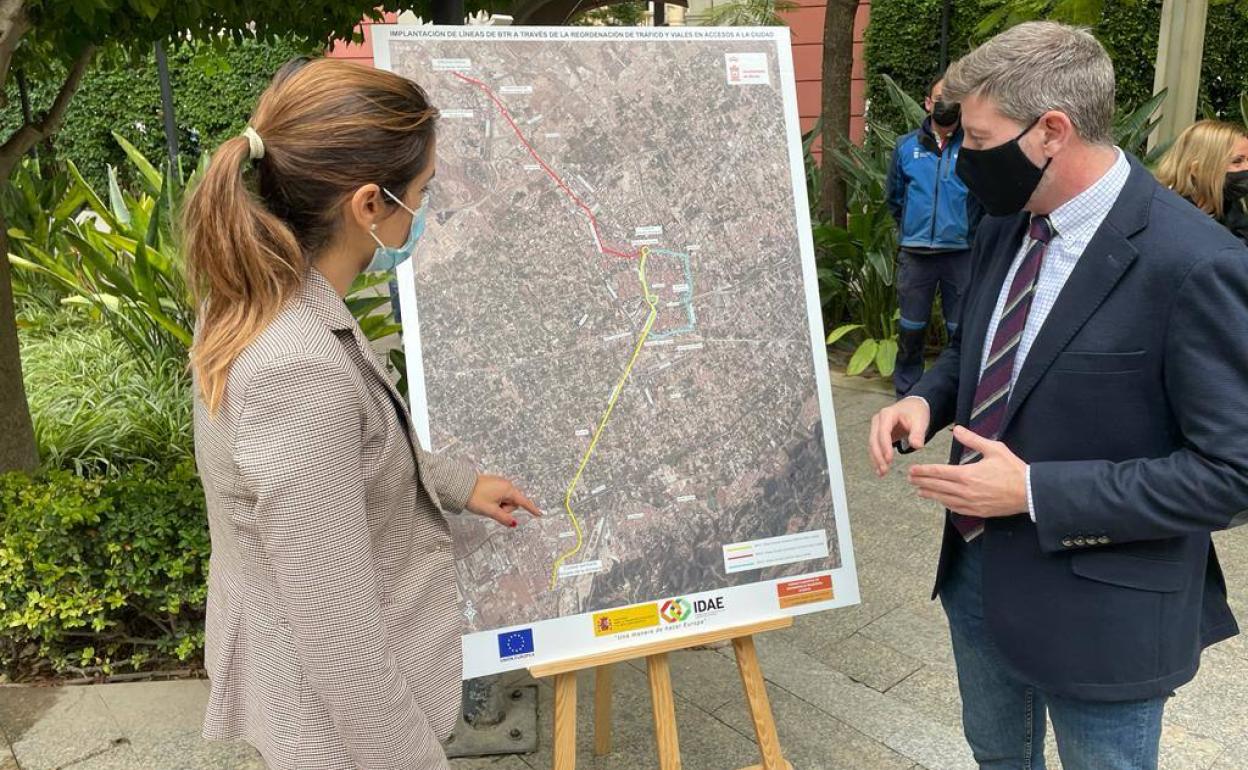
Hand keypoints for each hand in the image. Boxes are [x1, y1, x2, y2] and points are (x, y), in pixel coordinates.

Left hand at [466, 475, 542, 527]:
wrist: (460, 485)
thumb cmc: (475, 497)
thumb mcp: (490, 510)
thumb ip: (504, 518)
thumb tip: (514, 523)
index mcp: (508, 489)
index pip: (523, 502)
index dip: (531, 509)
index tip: (539, 514)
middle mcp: (506, 484)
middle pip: (513, 502)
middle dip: (506, 509)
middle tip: (492, 510)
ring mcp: (499, 483)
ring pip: (505, 499)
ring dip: (499, 505)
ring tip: (486, 504)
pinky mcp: (493, 483)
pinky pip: (500, 495)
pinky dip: (495, 500)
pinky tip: (486, 500)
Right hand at [869, 397, 930, 475]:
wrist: (913, 406)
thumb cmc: (916, 412)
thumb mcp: (920, 421)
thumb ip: (918, 434)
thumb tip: (917, 446)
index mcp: (887, 414)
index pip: (883, 432)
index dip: (885, 446)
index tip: (889, 459)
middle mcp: (878, 420)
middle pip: (874, 440)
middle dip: (878, 456)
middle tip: (884, 470)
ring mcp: (877, 427)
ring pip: (873, 445)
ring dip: (876, 459)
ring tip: (881, 473)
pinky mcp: (878, 434)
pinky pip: (876, 447)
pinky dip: (877, 458)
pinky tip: (880, 469)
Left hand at [908, 426, 1027, 517]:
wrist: (1030, 492)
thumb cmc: (1013, 468)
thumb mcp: (994, 449)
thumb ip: (973, 440)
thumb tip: (958, 429)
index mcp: (968, 474)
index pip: (939, 473)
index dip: (924, 471)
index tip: (912, 470)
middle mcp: (966, 490)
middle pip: (938, 487)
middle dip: (922, 482)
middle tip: (910, 479)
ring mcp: (971, 503)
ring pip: (945, 499)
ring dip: (930, 495)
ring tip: (919, 491)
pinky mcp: (978, 511)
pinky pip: (956, 509)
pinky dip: (945, 504)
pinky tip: (940, 501)